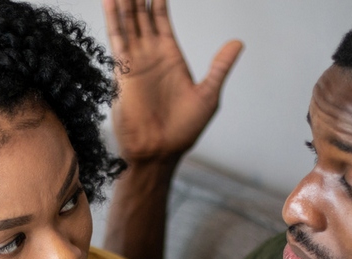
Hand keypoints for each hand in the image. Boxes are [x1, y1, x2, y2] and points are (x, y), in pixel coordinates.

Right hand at [103, 0, 242, 163]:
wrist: (160, 151)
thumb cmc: (184, 130)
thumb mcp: (209, 95)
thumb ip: (219, 67)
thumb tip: (238, 42)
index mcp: (170, 56)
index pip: (161, 18)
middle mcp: (150, 54)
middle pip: (141, 14)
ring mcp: (135, 61)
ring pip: (128, 21)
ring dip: (125, 1)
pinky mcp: (123, 70)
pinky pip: (117, 38)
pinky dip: (113, 18)